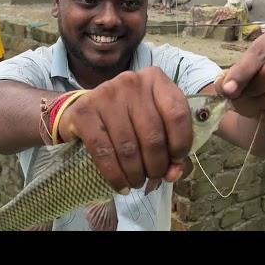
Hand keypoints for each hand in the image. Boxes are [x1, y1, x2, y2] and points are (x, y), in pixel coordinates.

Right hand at [57, 67, 191, 193]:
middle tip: (153, 178)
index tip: (175, 162)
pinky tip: (121, 185)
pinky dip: (115, 175)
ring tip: (137, 182)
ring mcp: (106, 94)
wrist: (84, 112)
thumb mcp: (152, 123)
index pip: (177, 114)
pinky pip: (104, 151)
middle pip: (153, 135)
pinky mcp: (84, 111)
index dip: (181, 145)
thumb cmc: (126, 118)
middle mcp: (131, 81)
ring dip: (136, 174)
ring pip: (129, 146)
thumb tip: (174, 173)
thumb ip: (170, 145)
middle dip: (156, 166)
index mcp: (155, 79)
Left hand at [215, 29, 264, 124]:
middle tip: (242, 101)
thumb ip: (230, 78)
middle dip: (252, 93)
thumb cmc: (256, 79)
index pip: (258, 54)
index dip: (241, 74)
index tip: (228, 91)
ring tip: (253, 108)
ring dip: (264, 106)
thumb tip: (227, 88)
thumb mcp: (239, 74)